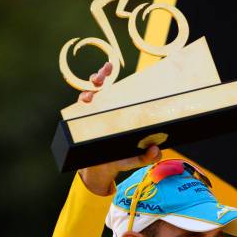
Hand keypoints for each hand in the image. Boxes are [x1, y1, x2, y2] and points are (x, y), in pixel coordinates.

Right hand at [77, 62, 161, 195]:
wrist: (101, 170)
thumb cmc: (120, 158)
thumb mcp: (136, 159)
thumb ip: (147, 156)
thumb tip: (157, 151)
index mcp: (119, 112)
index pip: (118, 91)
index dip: (112, 78)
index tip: (110, 66)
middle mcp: (105, 110)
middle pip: (100, 87)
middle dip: (100, 76)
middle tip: (103, 74)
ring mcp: (93, 115)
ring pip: (88, 95)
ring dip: (89, 90)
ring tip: (92, 90)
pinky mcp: (82, 123)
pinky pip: (79, 110)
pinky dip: (81, 103)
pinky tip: (85, 102)